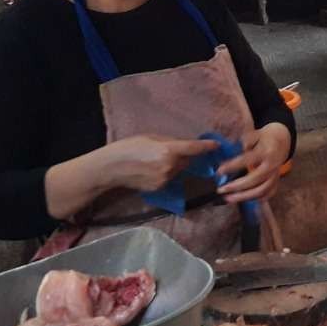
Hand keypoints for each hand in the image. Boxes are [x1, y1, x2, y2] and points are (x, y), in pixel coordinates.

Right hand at [103, 135, 219, 192]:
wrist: (110, 168)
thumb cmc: (128, 148)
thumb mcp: (150, 137)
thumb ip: (170, 141)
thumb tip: (185, 144)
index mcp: (169, 150)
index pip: (194, 148)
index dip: (207, 146)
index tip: (216, 145)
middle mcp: (170, 166)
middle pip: (187, 161)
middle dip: (185, 156)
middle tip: (172, 151)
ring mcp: (166, 179)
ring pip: (179, 170)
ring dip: (175, 165)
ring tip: (156, 160)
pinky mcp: (160, 188)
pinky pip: (170, 178)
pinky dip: (167, 173)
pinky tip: (151, 170)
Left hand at [217, 123, 290, 203]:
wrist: (282, 141)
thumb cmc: (264, 137)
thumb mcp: (255, 134)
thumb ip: (245, 141)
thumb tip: (233, 147)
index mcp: (266, 152)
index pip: (247, 160)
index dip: (232, 166)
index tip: (219, 171)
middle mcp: (272, 165)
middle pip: (255, 179)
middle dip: (236, 186)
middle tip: (221, 190)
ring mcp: (276, 175)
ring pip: (261, 190)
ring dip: (244, 197)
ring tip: (228, 199)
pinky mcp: (277, 181)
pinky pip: (269, 193)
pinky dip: (258, 199)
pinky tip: (245, 201)